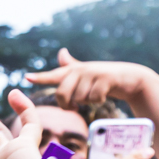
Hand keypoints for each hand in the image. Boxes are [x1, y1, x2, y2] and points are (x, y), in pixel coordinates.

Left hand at [24, 48, 154, 108]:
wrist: (131, 78)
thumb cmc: (105, 78)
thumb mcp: (86, 73)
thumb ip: (72, 66)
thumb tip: (61, 52)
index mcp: (73, 71)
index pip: (53, 75)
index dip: (40, 77)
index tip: (27, 77)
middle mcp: (80, 70)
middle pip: (63, 93)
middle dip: (68, 104)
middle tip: (75, 107)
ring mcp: (93, 72)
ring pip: (80, 98)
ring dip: (88, 101)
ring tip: (96, 93)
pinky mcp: (105, 78)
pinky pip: (94, 98)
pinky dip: (99, 100)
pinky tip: (105, 94)